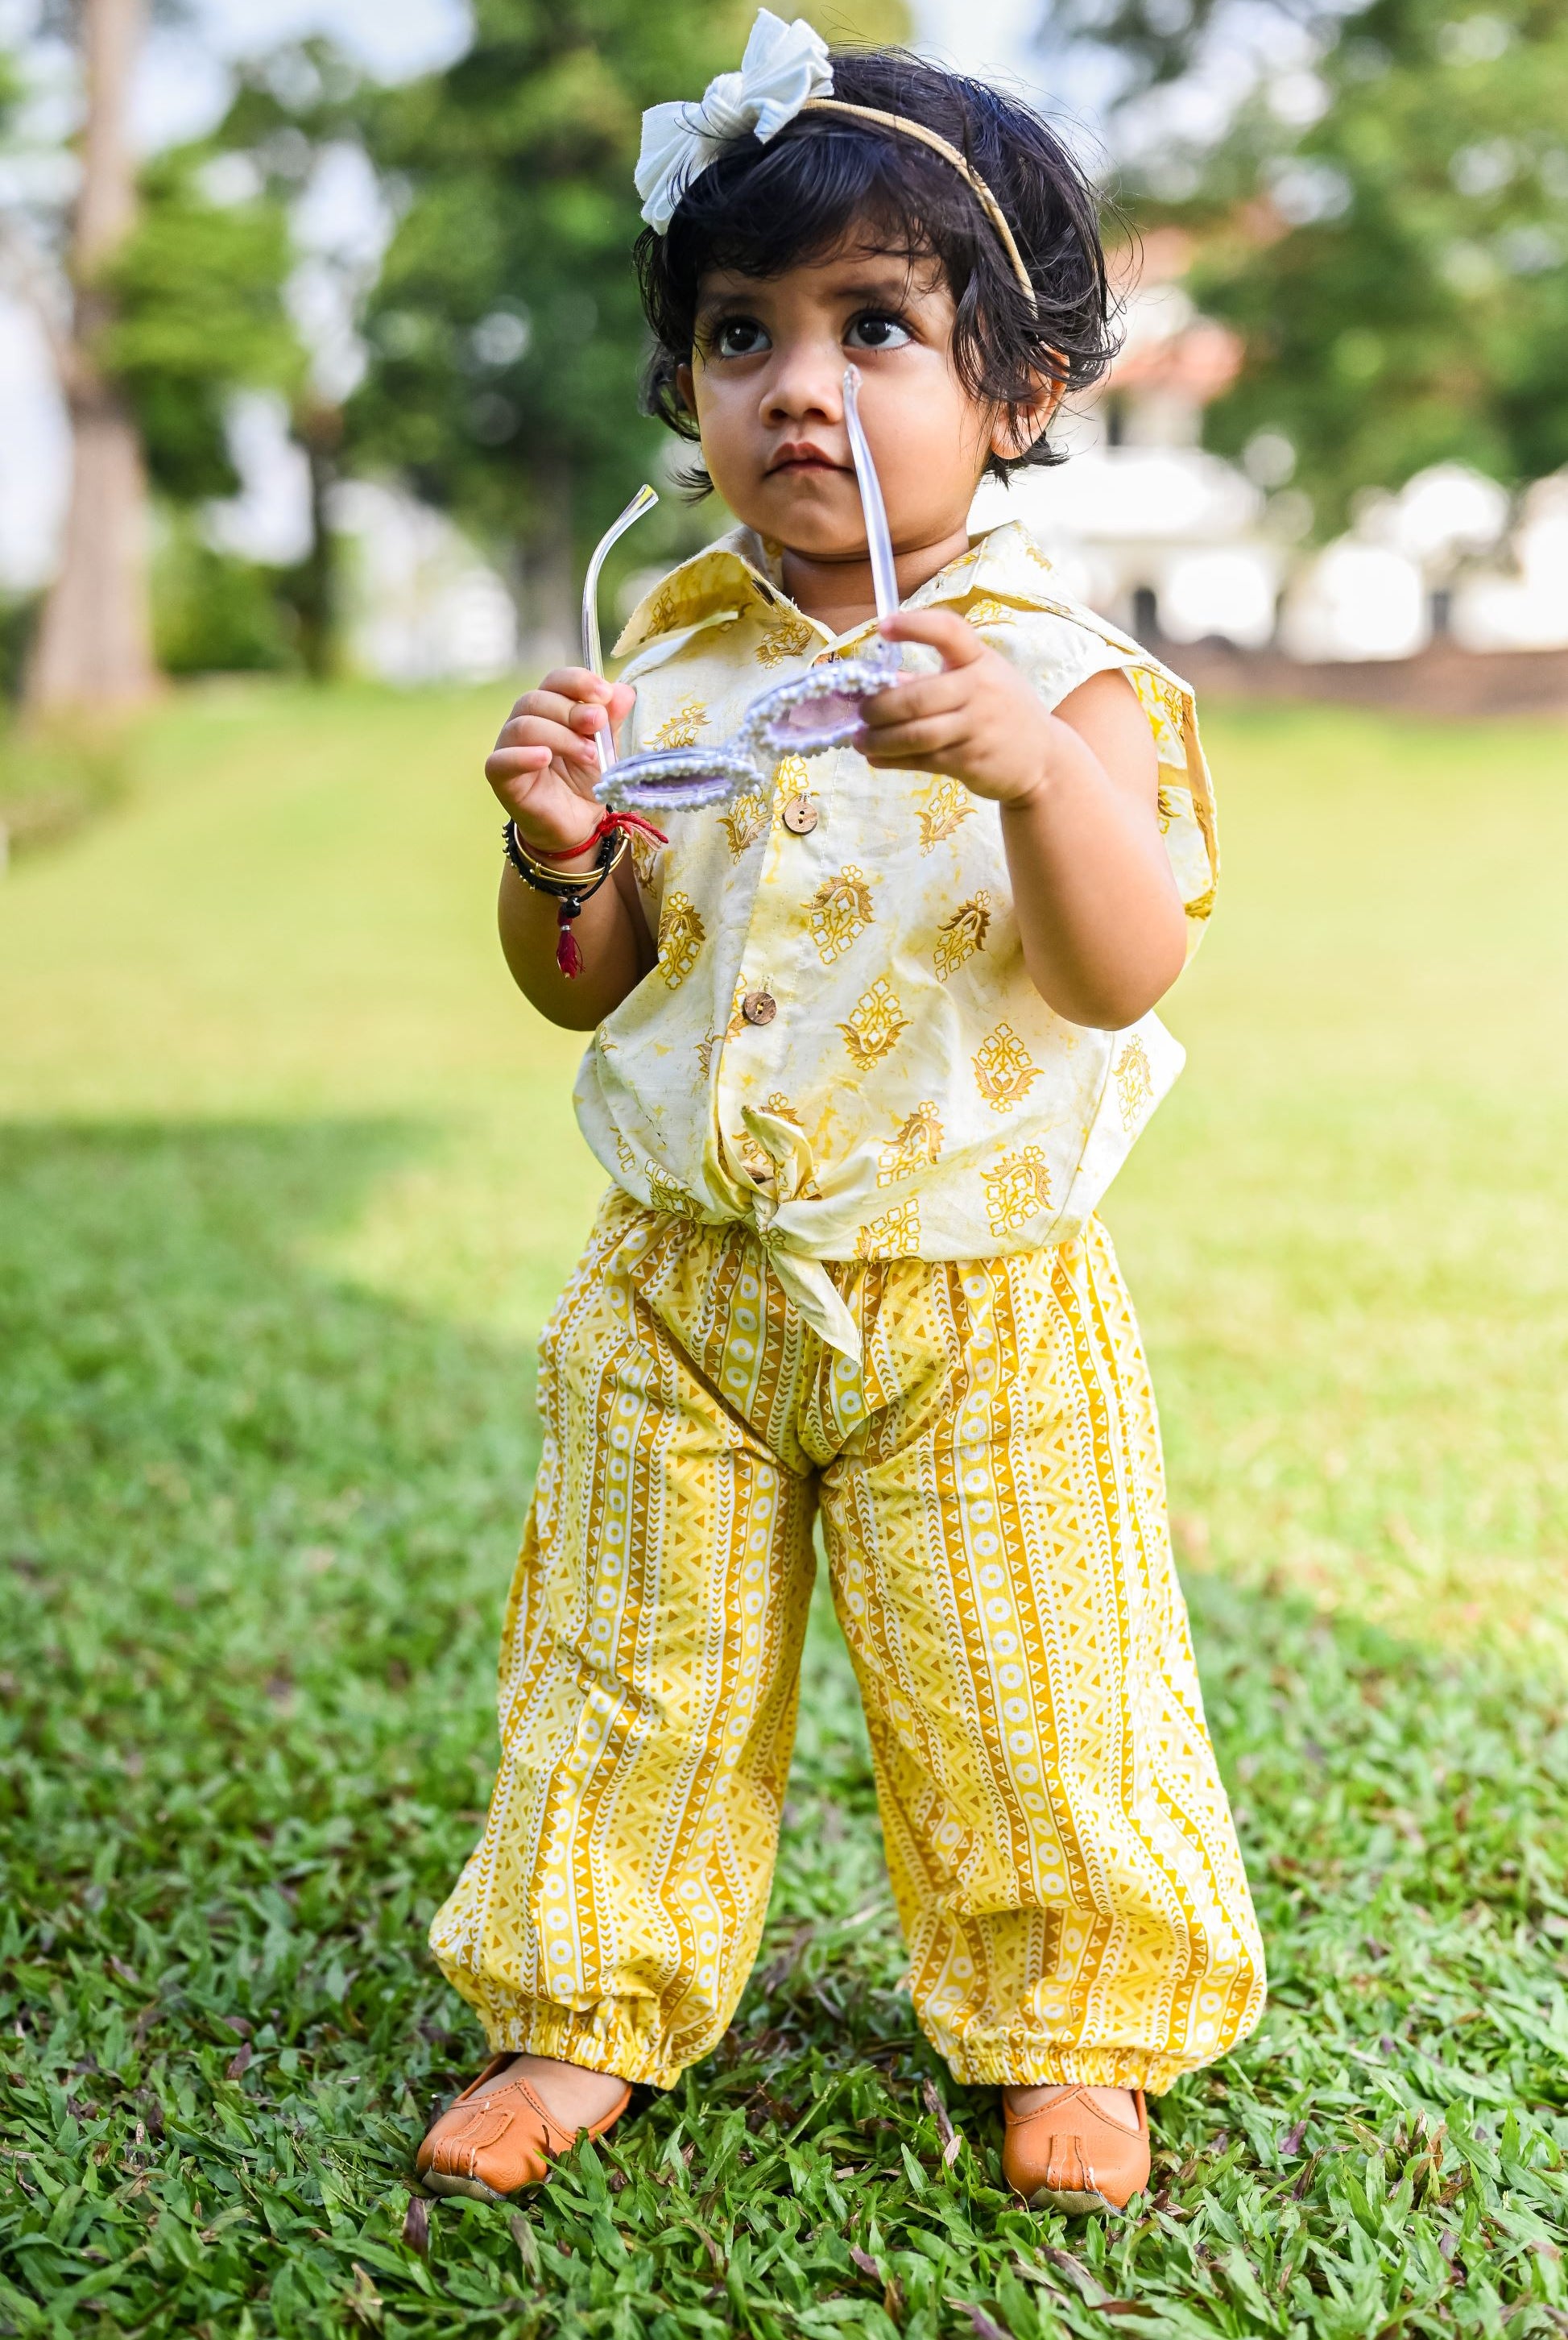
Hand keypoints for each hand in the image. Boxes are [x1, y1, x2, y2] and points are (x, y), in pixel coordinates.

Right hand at [485, 668, 636, 857]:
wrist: (576, 824)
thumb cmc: (584, 781)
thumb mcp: (605, 747)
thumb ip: (611, 719)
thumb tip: (623, 691)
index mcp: (548, 708)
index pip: (555, 681)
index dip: (577, 681)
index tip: (604, 693)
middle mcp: (523, 721)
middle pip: (537, 700)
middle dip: (572, 709)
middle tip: (598, 724)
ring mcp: (508, 748)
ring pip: (524, 726)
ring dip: (561, 736)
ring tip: (589, 755)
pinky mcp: (500, 776)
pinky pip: (502, 760)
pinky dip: (523, 756)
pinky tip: (545, 757)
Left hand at [855, 608, 1054, 808]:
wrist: (1043, 758)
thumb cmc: (1001, 710)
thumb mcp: (980, 681)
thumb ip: (934, 679)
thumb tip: (880, 685)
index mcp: (981, 660)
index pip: (949, 631)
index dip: (915, 626)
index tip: (883, 627)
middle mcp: (981, 689)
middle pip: (916, 697)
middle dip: (878, 707)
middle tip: (861, 713)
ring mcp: (977, 727)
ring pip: (915, 734)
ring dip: (879, 738)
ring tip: (860, 739)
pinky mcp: (970, 761)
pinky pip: (922, 760)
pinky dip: (892, 759)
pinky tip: (876, 757)